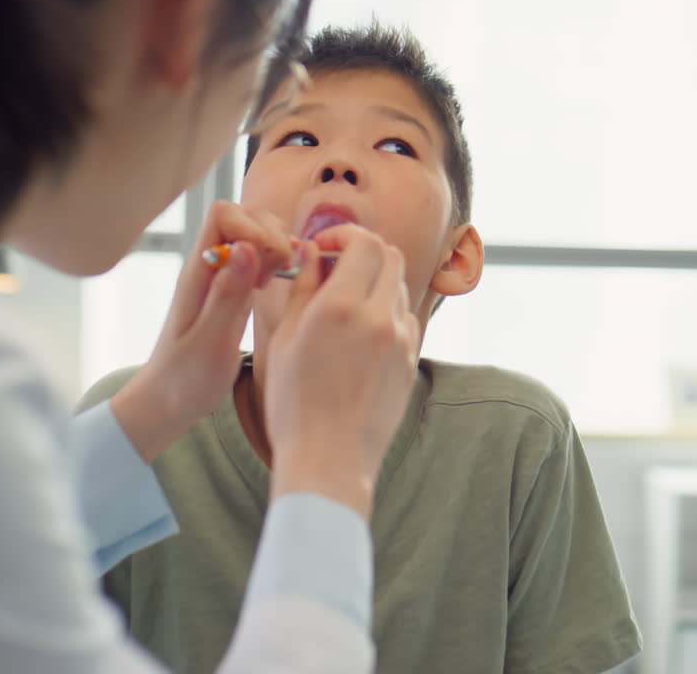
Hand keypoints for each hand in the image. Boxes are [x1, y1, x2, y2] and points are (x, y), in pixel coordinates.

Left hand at [110, 202, 291, 461]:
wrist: (166, 403)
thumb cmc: (184, 380)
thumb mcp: (210, 342)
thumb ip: (227, 295)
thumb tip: (246, 247)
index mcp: (197, 274)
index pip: (223, 215)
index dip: (253, 226)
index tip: (270, 260)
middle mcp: (208, 269)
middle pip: (242, 216)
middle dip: (271, 232)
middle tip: (282, 269)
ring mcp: (220, 279)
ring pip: (252, 235)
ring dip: (275, 246)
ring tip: (280, 277)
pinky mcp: (231, 293)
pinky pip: (255, 260)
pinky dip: (273, 263)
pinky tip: (274, 286)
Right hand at [263, 225, 420, 518]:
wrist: (328, 460)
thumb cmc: (294, 403)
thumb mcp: (285, 339)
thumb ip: (304, 288)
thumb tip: (314, 253)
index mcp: (341, 307)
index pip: (364, 243)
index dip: (345, 235)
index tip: (325, 247)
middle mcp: (379, 318)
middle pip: (391, 256)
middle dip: (365, 252)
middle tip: (338, 267)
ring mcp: (402, 342)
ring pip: (399, 289)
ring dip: (376, 284)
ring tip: (344, 306)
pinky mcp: (411, 363)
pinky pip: (404, 321)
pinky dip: (386, 314)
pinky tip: (360, 337)